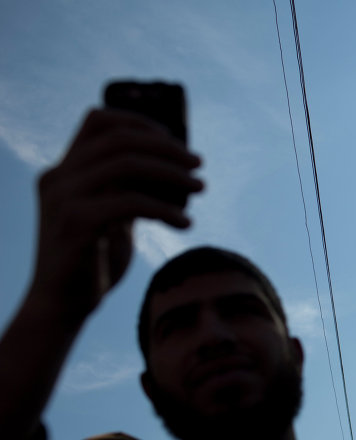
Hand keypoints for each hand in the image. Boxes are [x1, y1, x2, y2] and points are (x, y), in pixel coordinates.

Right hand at [29, 108, 201, 318]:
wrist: (62, 304)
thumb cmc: (93, 258)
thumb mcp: (111, 214)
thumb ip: (129, 187)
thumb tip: (174, 162)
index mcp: (63, 170)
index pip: (98, 120)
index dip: (141, 123)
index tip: (175, 143)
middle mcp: (58, 178)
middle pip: (119, 140)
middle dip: (167, 148)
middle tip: (198, 165)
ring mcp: (64, 199)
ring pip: (126, 165)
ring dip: (171, 174)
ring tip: (199, 189)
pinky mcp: (76, 223)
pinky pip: (130, 202)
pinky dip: (165, 208)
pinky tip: (184, 224)